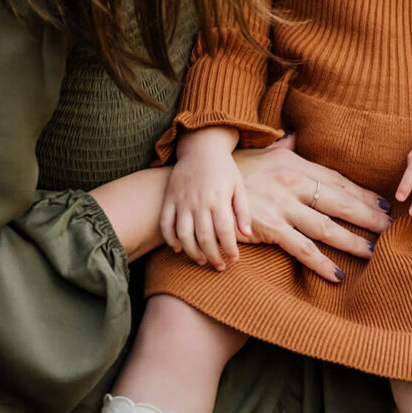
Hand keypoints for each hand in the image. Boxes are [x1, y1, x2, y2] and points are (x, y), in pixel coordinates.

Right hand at [159, 129, 249, 269]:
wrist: (200, 146)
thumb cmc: (224, 168)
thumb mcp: (238, 185)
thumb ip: (243, 210)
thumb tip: (246, 234)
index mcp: (218, 198)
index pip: (224, 231)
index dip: (229, 248)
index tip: (234, 259)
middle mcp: (198, 201)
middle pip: (203, 237)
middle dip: (212, 256)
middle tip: (219, 266)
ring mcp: (181, 200)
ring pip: (183, 234)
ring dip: (192, 252)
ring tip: (201, 261)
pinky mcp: (169, 199)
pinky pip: (165, 224)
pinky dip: (169, 239)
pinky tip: (178, 249)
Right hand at [233, 135, 391, 282]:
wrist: (200, 185)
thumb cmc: (233, 170)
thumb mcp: (262, 153)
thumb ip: (283, 147)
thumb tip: (294, 136)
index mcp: (295, 164)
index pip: (338, 180)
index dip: (363, 193)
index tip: (384, 203)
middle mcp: (293, 183)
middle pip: (340, 202)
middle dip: (368, 216)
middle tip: (391, 227)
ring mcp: (282, 206)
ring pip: (327, 226)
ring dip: (353, 241)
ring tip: (375, 252)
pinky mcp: (269, 227)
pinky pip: (302, 249)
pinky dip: (322, 264)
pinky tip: (339, 274)